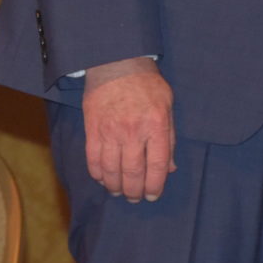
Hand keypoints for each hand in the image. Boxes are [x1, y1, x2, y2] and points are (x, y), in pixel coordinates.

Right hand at [82, 57, 175, 200]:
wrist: (117, 63)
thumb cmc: (147, 85)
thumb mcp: (167, 106)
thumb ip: (169, 138)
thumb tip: (169, 168)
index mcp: (156, 125)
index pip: (156, 164)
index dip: (155, 185)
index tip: (153, 195)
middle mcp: (133, 131)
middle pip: (133, 172)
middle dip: (135, 191)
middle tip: (136, 198)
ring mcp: (110, 131)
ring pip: (111, 170)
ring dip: (115, 187)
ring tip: (120, 192)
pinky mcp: (92, 130)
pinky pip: (93, 160)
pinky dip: (98, 174)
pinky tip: (103, 179)